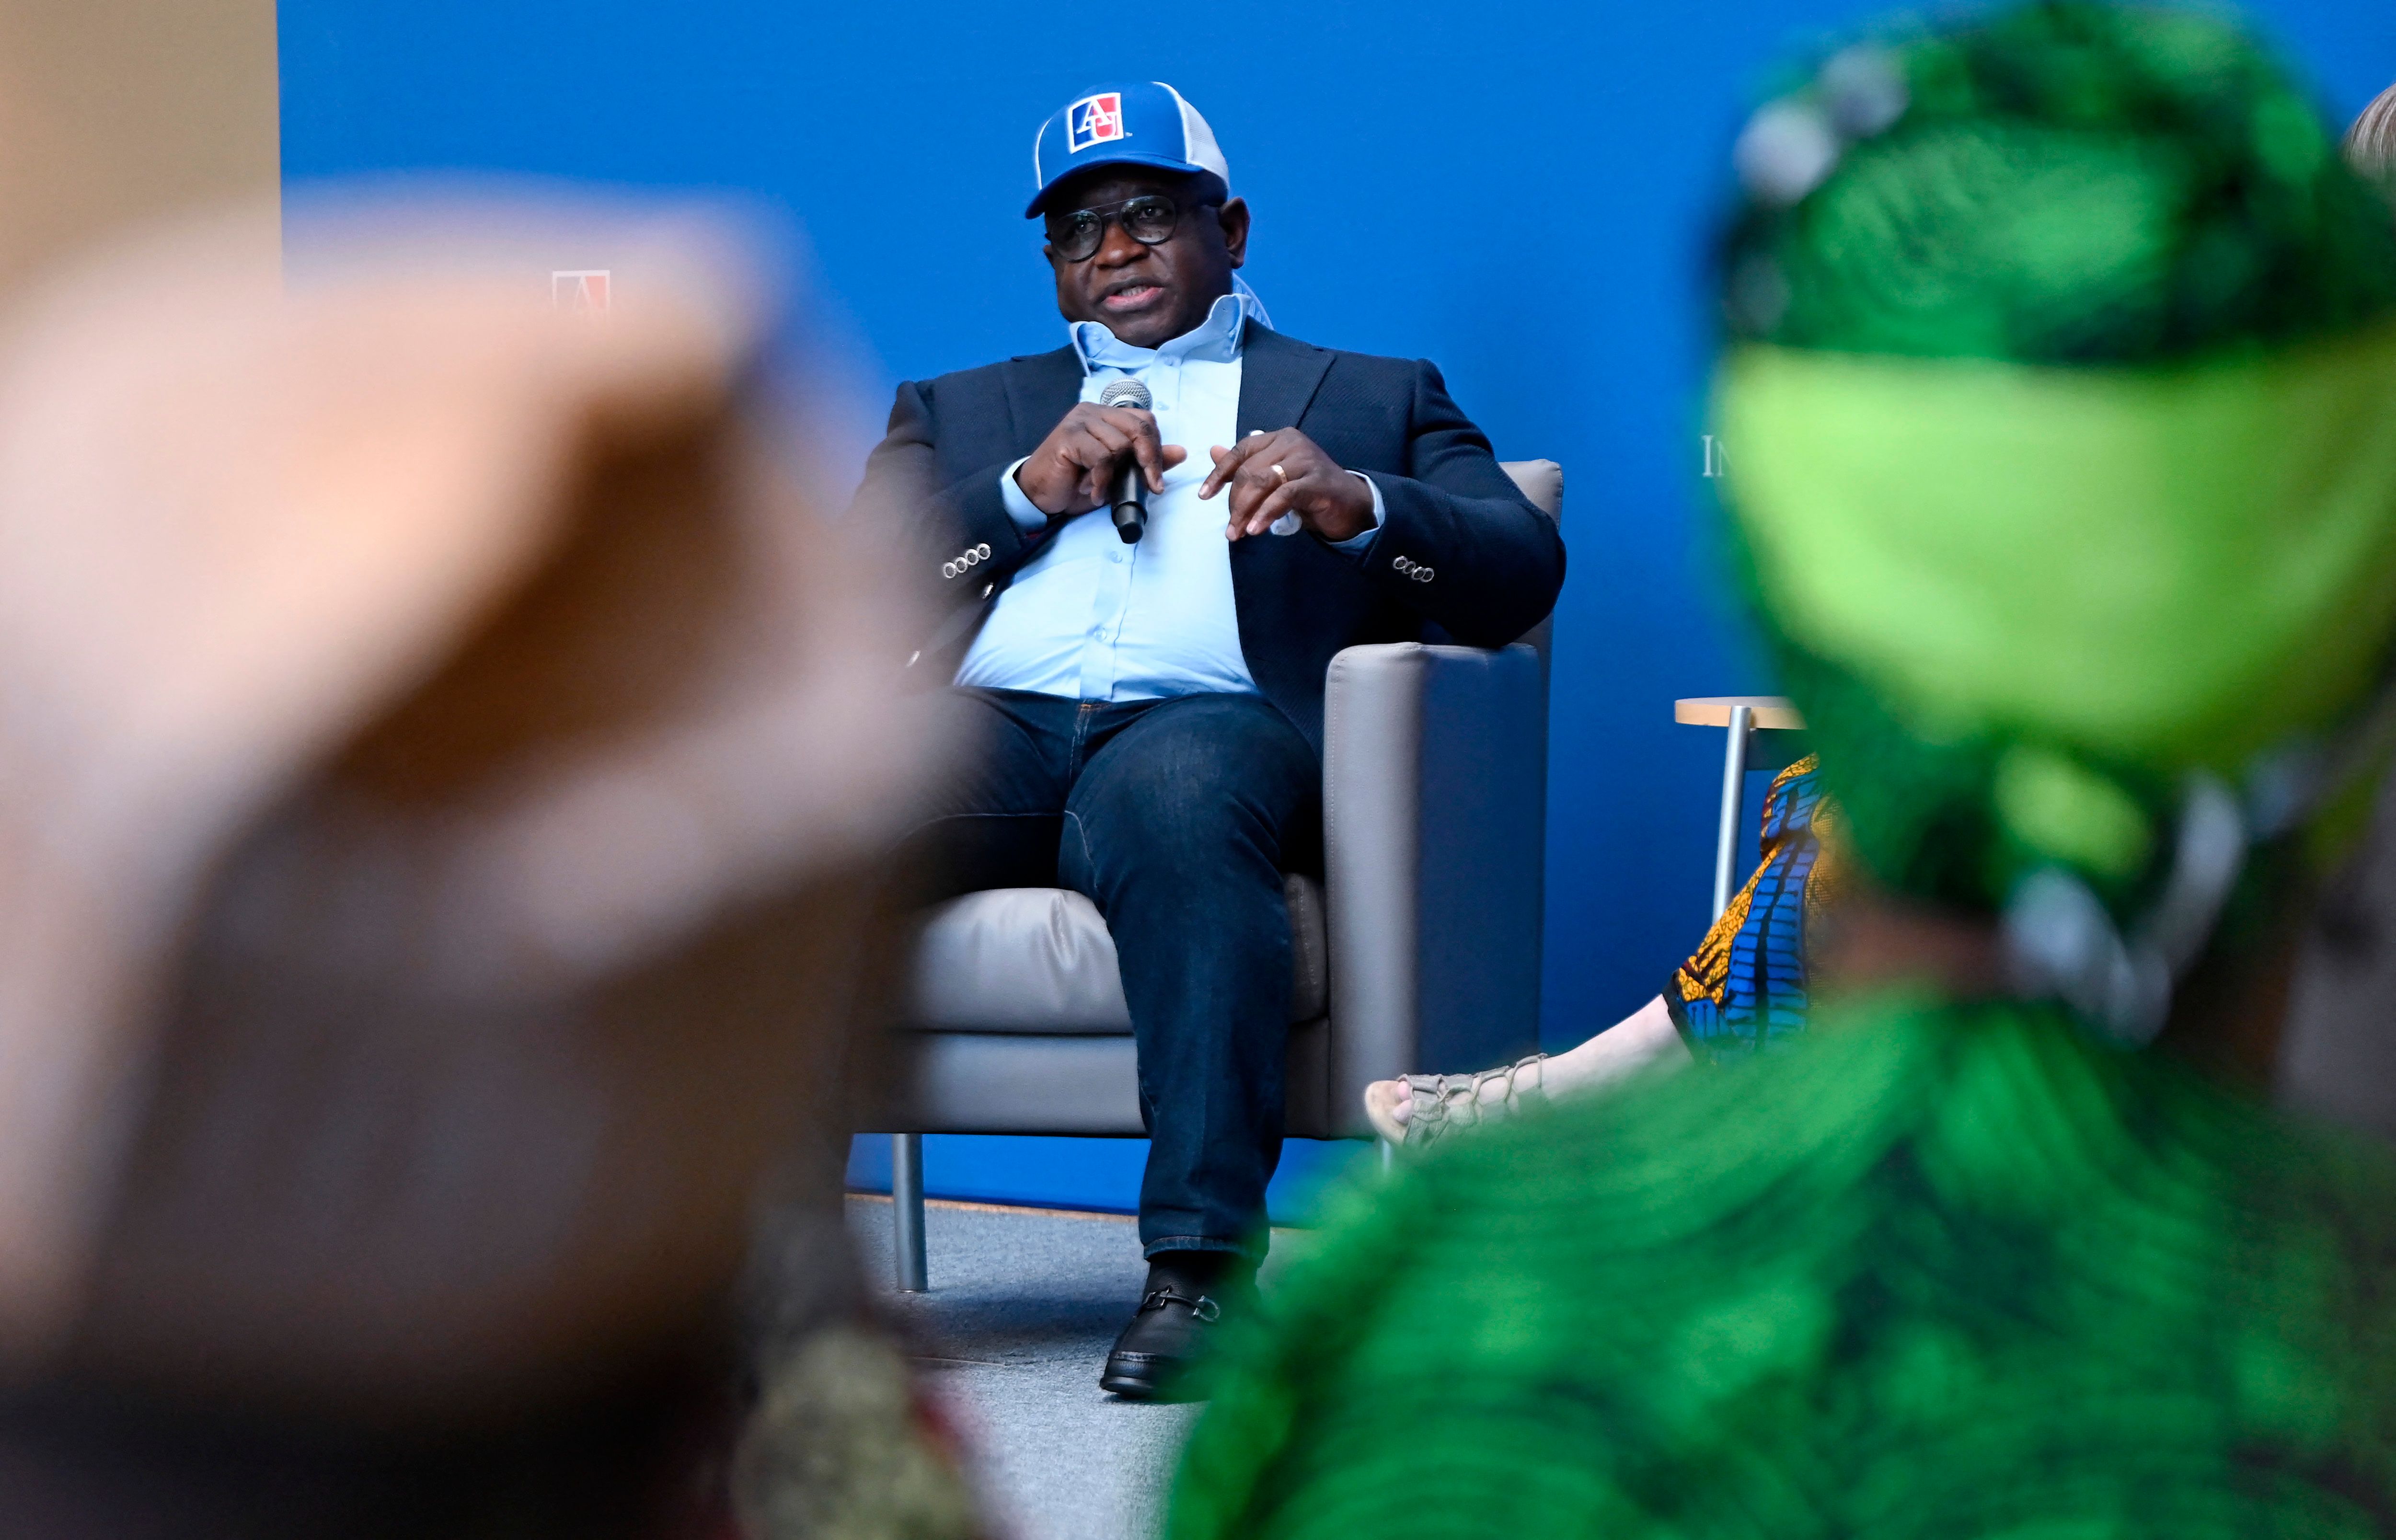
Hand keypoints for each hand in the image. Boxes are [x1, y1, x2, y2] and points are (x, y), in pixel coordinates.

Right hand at [1013, 402, 1186, 517]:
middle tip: (1150, 487)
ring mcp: (1079, 422)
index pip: (1145, 421)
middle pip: (1138, 428)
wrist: (1038, 494)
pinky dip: (1102, 481)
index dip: (1156, 448)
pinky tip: (1093, 492)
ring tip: (1101, 490)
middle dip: (1149, 461)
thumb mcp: (1117, 474)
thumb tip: (1181, 452)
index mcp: (1106, 416)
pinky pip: (1101, 457)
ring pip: (1120, 445)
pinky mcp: (1067, 437)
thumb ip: (1145, 461)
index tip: (1157, 480)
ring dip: (1116, 476)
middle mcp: (1092, 412)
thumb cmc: (1076, 483)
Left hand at [1198, 429, 1375, 542]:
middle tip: (1231, 529)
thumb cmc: (1309, 490)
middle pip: (1249, 471)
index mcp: (1279, 437)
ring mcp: (1306, 460)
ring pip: (1262, 482)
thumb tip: (1212, 450)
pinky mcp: (1317, 481)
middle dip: (1234, 502)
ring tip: (1238, 533)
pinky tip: (1256, 529)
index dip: (1219, 473)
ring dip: (1245, 511)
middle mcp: (1292, 443)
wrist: (1351, 504)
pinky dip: (1266, 513)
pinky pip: (1284, 496)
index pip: (1240, 451)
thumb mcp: (1274, 477)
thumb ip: (1246, 465)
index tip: (1204, 496)